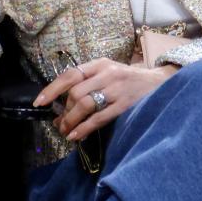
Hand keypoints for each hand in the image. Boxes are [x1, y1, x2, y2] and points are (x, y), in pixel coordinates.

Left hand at [33, 58, 178, 142]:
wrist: (161, 83)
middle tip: (59, 124)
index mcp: (100, 64)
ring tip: (66, 132)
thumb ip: (87, 85)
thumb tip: (60, 110)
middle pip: (75, 93)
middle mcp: (107, 74)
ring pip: (84, 105)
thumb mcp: (109, 74)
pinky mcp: (124, 105)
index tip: (40, 102)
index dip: (52, 89)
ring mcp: (116, 90)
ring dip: (70, 121)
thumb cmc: (129, 81)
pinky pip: (98, 118)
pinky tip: (76, 136)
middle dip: (64, 111)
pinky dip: (83, 128)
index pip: (69, 74)